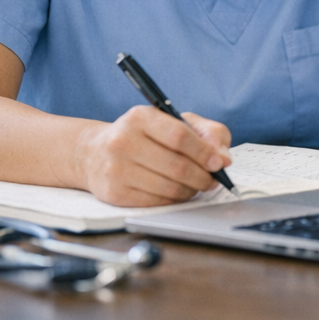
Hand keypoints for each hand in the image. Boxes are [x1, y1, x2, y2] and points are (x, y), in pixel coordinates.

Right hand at [74, 106, 232, 206]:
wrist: (94, 153)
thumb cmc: (144, 136)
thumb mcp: (174, 121)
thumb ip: (206, 132)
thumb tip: (224, 157)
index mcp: (141, 117)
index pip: (180, 136)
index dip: (204, 152)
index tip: (220, 163)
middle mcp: (123, 140)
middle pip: (176, 165)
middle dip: (203, 176)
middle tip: (214, 180)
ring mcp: (116, 168)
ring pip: (168, 187)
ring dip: (191, 190)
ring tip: (197, 185)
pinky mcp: (113, 193)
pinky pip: (155, 202)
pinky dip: (174, 200)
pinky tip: (178, 192)